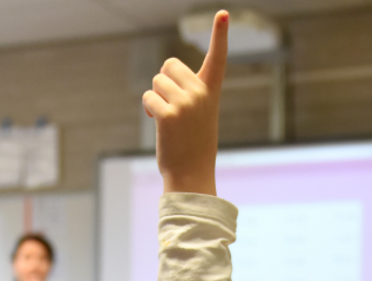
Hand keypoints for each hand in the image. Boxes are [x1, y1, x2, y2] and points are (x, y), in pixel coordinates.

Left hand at [144, 10, 227, 194]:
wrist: (192, 173)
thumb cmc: (193, 143)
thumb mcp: (199, 112)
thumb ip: (187, 91)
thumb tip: (160, 81)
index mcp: (211, 91)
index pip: (218, 57)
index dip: (220, 34)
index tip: (223, 13)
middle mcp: (200, 93)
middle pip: (169, 65)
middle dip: (163, 82)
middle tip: (171, 106)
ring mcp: (185, 104)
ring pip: (156, 82)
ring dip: (155, 98)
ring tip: (167, 119)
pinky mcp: (168, 115)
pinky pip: (148, 98)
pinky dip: (149, 110)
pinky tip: (159, 125)